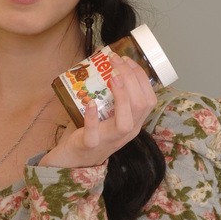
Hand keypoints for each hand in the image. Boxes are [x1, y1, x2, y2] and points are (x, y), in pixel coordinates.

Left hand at [41, 53, 156, 168]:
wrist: (72, 160)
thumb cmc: (92, 132)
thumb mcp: (107, 114)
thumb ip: (109, 95)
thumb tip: (102, 63)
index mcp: (134, 122)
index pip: (148, 98)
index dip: (140, 77)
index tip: (127, 59)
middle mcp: (126, 132)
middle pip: (139, 105)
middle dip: (130, 78)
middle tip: (116, 61)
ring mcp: (110, 140)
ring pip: (125, 121)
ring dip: (121, 96)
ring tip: (112, 77)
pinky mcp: (90, 145)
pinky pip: (94, 133)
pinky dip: (92, 118)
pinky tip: (90, 103)